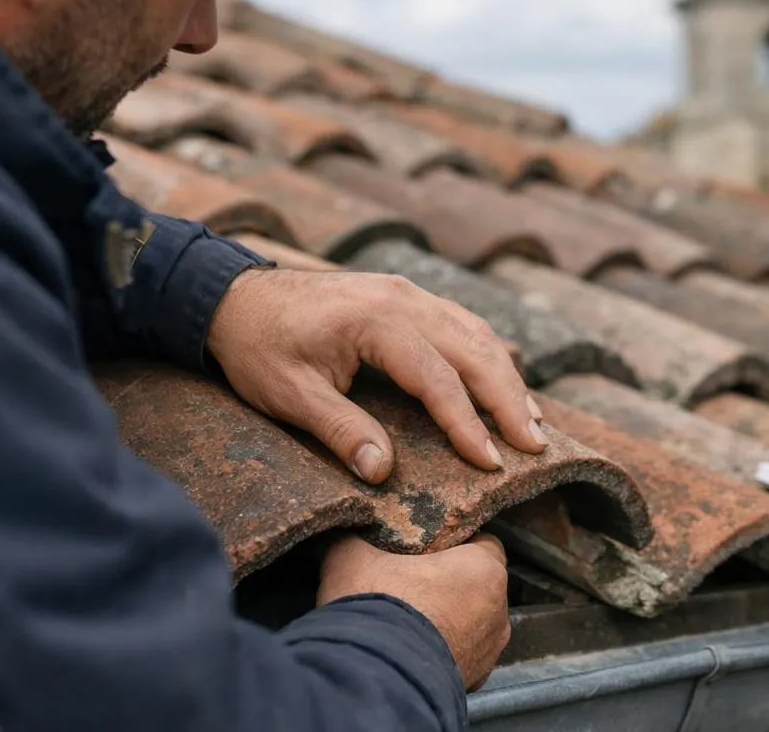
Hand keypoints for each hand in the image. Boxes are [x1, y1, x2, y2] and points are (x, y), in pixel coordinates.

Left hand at [207, 268, 547, 482]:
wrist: (233, 297)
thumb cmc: (258, 347)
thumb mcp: (289, 396)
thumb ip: (341, 431)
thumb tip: (383, 474)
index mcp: (378, 321)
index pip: (438, 378)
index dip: (468, 424)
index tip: (491, 462)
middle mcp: (403, 299)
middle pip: (474, 350)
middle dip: (508, 400)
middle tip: (535, 446)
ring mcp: (408, 293)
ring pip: (476, 333)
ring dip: (507, 377)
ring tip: (531, 421)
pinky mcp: (405, 296)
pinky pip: (461, 323)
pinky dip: (488, 355)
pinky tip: (502, 381)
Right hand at [320, 533, 510, 688]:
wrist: (372, 677)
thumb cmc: (376, 604)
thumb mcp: (352, 557)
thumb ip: (353, 538)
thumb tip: (340, 532)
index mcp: (484, 568)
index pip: (483, 543)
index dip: (456, 544)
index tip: (429, 548)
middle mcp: (498, 610)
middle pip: (478, 586)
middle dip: (452, 584)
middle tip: (413, 583)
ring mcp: (488, 651)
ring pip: (472, 625)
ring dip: (448, 622)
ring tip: (409, 621)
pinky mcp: (473, 683)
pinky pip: (460, 659)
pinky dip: (442, 653)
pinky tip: (412, 651)